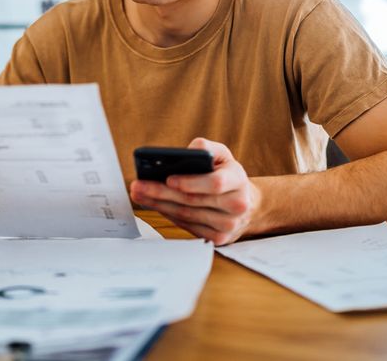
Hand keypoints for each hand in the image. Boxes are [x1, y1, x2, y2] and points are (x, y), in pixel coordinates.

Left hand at [129, 138, 261, 245]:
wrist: (247, 204)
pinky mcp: (218, 238)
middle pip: (193, 201)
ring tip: (140, 193)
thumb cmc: (228, 175)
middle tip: (139, 185)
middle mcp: (236, 205)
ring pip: (186, 215)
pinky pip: (187, 226)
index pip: (214, 183)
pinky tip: (155, 205)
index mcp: (238, 181)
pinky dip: (168, 215)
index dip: (190, 182)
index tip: (168, 178)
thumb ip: (206, 148)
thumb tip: (185, 152)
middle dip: (161, 192)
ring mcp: (227, 225)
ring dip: (160, 204)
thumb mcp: (223, 155)